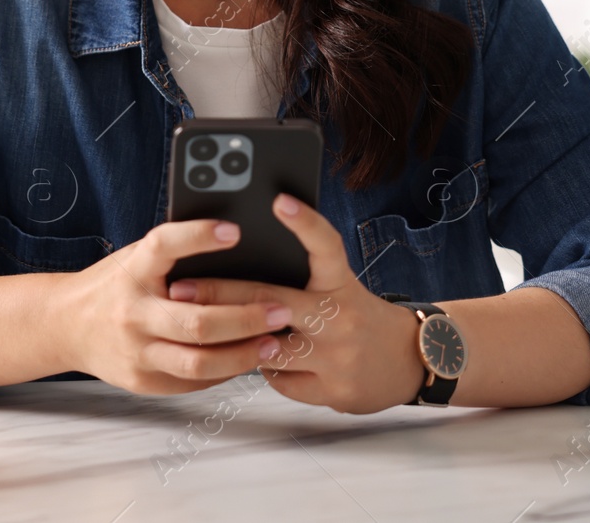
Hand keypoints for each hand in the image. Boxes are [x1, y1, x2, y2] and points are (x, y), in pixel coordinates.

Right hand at [62, 218, 294, 394]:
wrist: (65, 325)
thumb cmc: (117, 284)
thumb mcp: (137, 258)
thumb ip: (175, 254)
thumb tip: (237, 238)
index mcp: (133, 270)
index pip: (164, 245)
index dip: (198, 236)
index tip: (235, 230)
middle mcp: (133, 312)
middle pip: (196, 322)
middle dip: (245, 318)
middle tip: (281, 309)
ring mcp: (136, 352)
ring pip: (199, 363)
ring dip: (243, 354)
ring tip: (274, 342)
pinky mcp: (143, 381)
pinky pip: (192, 381)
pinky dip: (225, 371)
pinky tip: (249, 359)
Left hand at [168, 194, 426, 413]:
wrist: (410, 361)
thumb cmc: (360, 314)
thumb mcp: (340, 285)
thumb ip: (304, 276)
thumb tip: (245, 259)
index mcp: (342, 282)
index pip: (326, 245)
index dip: (305, 221)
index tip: (278, 199)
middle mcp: (341, 316)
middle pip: (271, 302)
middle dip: (220, 294)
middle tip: (179, 289)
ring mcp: (336, 356)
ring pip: (266, 349)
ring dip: (236, 340)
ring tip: (209, 330)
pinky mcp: (332, 389)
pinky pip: (278, 380)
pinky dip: (265, 369)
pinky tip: (264, 359)